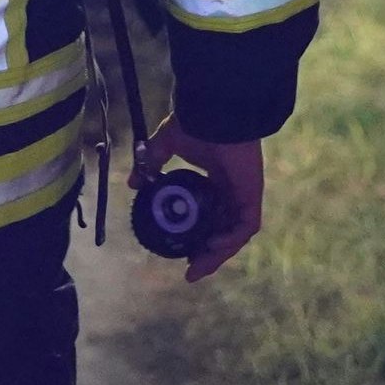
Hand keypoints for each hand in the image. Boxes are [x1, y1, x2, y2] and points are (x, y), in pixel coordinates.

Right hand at [149, 126, 262, 282]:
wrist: (215, 113)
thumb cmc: (195, 124)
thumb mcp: (166, 145)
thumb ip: (151, 162)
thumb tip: (132, 181)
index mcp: (216, 180)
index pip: (210, 216)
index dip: (197, 235)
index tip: (181, 250)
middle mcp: (232, 191)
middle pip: (222, 231)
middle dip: (207, 254)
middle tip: (189, 271)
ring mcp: (244, 194)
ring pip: (234, 235)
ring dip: (218, 254)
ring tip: (197, 268)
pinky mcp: (252, 195)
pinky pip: (245, 227)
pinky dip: (230, 239)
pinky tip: (212, 246)